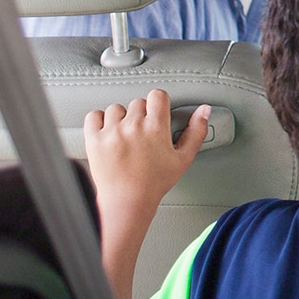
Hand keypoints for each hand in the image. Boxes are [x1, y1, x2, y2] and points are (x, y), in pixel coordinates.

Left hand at [86, 89, 208, 298]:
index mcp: (156, 128)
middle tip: (142, 133)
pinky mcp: (94, 139)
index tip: (157, 114)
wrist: (127, 203)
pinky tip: (108, 132)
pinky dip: (99, 121)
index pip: (157, 95)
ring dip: (121, 118)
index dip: (159, 103)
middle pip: (137, 102)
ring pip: (116, 108)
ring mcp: (111, 131)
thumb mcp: (183, 159)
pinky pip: (93, 116)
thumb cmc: (155, 184)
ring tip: (125, 136)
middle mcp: (133, 126)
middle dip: (141, 115)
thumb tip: (204, 110)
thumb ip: (196, 131)